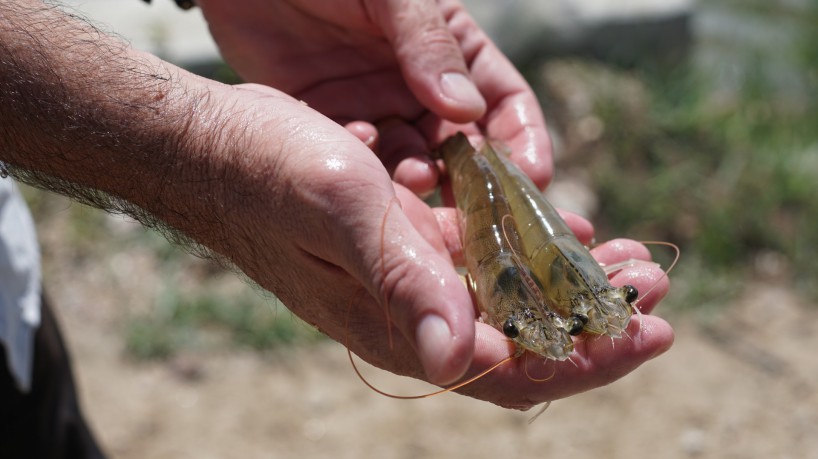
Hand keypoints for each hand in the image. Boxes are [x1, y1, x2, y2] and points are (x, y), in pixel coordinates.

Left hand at [196, 0, 552, 195]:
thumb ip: (428, 42)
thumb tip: (469, 110)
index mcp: (451, 50)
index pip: (503, 102)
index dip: (523, 140)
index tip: (532, 179)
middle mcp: (419, 88)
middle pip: (463, 147)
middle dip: (472, 180)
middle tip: (471, 207)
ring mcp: (376, 109)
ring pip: (412, 161)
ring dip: (416, 177)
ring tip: (409, 177)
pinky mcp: (331, 126)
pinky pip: (357, 160)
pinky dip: (362, 164)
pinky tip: (352, 145)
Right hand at [200, 84, 671, 408]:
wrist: (208, 145)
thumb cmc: (264, 169)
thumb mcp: (341, 209)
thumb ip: (401, 281)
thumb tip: (460, 356)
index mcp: (395, 321)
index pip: (510, 368)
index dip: (588, 357)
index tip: (652, 330)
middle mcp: (406, 313)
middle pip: (522, 342)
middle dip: (596, 322)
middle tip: (656, 288)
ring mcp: (404, 281)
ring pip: (506, 301)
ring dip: (571, 285)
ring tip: (626, 259)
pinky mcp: (400, 247)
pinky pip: (478, 264)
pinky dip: (530, 252)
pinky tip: (563, 228)